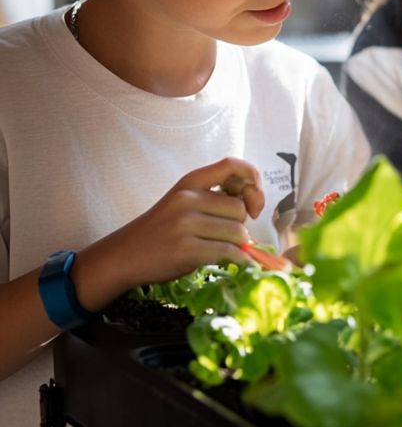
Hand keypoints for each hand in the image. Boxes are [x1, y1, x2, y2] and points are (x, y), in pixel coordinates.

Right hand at [75, 157, 266, 307]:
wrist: (122, 256)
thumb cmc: (159, 231)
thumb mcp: (182, 203)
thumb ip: (213, 199)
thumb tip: (255, 207)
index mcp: (189, 182)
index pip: (232, 165)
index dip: (252, 180)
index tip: (253, 201)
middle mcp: (187, 199)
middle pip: (240, 209)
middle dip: (240, 225)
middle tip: (226, 234)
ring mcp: (185, 224)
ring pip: (238, 232)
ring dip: (237, 244)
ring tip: (220, 248)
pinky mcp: (186, 249)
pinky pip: (229, 252)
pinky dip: (239, 259)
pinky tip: (237, 261)